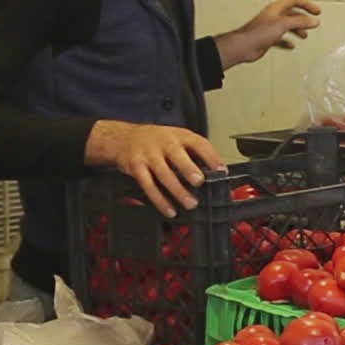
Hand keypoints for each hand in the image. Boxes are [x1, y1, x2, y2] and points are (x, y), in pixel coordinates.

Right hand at [84, 121, 225, 216]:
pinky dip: (160, 200)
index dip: (211, 156)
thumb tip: (214, 171)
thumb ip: (193, 152)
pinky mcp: (137, 168)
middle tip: (199, 182)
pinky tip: (170, 210)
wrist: (123, 138)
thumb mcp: (176, 138)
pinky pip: (149, 186)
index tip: (221, 170)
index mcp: (179, 135)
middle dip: (189, 170)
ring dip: (178, 191)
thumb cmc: (156, 140)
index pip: (199, 143)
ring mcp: (149, 155)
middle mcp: (164, 143)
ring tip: (190, 203)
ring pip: (164, 174)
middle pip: (178, 157)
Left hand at [216, 0, 321, 67]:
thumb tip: (314, 21)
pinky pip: (281, 38)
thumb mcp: (283, 24)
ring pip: (287, 26)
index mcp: (276, 9)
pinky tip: (291, 45)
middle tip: (313, 21)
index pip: (294, 1)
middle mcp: (274, 16)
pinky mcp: (268, 38)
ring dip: (297, 30)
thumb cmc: (257, 33)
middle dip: (304, 18)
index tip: (316, 11)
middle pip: (292, 14)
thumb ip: (300, 22)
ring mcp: (270, 27)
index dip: (307, 4)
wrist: (244, 46)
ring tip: (304, 34)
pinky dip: (287, 41)